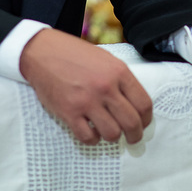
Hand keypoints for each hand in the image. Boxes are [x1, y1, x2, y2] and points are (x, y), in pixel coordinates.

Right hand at [20, 28, 152, 145]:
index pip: (144, 103)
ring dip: (113, 137)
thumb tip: (134, 103)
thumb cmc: (76, 55)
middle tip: (132, 138)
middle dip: (135, 135)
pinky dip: (92, 139)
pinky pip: (88, 137)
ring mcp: (87, 101)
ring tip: (110, 132)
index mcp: (119, 72)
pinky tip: (91, 131)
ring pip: (112, 133)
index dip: (146, 119)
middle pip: (131, 122)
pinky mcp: (69, 112)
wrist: (44, 52)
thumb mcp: (106, 59)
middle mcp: (106, 87)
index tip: (143, 124)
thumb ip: (121, 79)